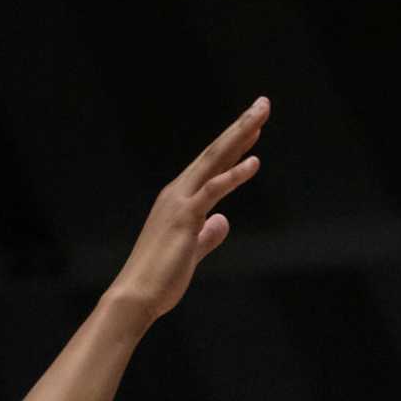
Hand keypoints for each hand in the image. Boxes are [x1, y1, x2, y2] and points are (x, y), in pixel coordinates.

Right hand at [106, 98, 269, 325]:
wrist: (137, 296)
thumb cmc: (160, 278)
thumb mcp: (191, 252)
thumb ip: (207, 235)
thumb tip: (223, 221)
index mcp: (179, 199)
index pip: (212, 165)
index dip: (234, 144)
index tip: (254, 126)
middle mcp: (178, 193)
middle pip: (215, 152)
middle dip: (240, 127)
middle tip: (263, 104)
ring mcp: (180, 203)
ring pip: (214, 161)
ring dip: (239, 137)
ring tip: (261, 116)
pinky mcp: (185, 218)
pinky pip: (213, 190)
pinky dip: (234, 175)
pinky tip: (254, 160)